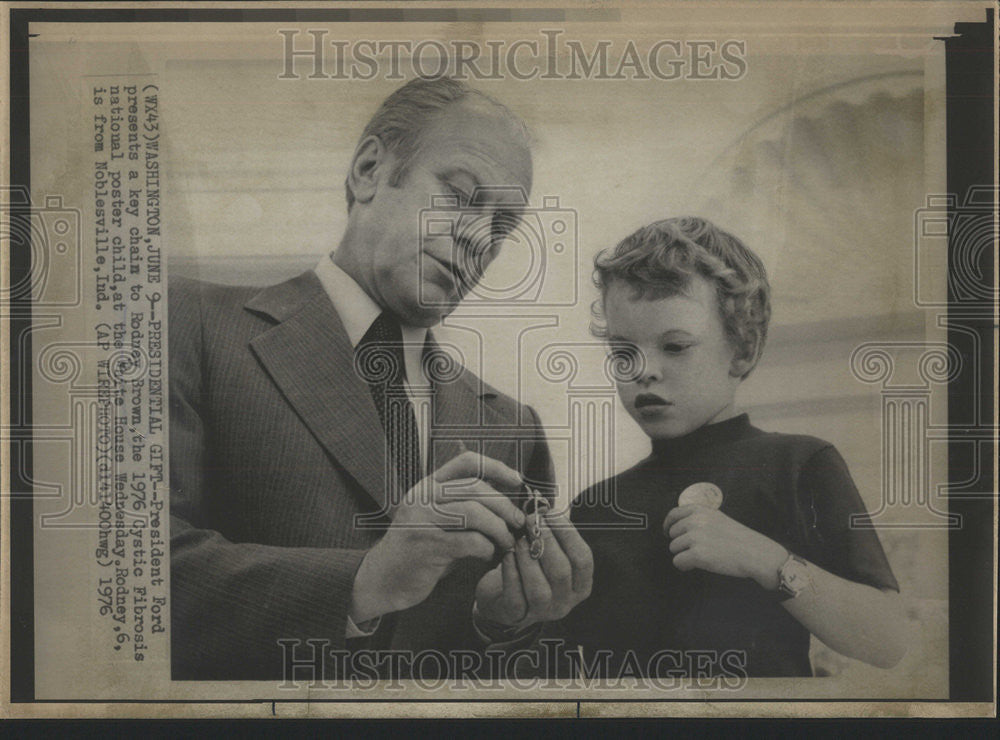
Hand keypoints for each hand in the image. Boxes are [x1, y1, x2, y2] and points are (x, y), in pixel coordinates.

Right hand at [350, 451, 526, 622]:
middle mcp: (423, 497)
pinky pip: (469, 542)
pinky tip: (488, 556)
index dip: (496, 467)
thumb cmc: (419, 549)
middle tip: (518, 522)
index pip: (466, 462)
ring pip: (474, 513)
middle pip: (475, 488)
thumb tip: (506, 498)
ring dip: (499, 529)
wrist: (382, 578)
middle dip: (505, 505)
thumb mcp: (437, 519)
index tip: (517, 480)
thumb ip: (464, 505)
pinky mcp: (427, 546)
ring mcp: (422, 520)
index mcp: (428, 486)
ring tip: (506, 542)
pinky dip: (487, 549)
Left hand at [474, 509, 592, 627]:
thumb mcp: (546, 553)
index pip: (583, 559)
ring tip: (519, 540)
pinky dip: (511, 574)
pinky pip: (515, 597)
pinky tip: (507, 556)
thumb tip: (544, 508)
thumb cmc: (529, 568)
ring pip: (539, 588)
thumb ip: (551, 534)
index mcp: (579, 585)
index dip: (568, 534)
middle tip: (532, 521)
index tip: (551, 513)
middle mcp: (564, 602)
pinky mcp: (517, 615)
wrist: (502, 596)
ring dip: (528, 559)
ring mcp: (541, 612)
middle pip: (561, 572)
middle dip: (547, 542)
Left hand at [662, 505, 786, 588]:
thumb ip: (699, 519)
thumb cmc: (740, 539)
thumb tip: (678, 526)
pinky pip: (678, 562)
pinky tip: (696, 565)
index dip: (668, 525)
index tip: (667, 533)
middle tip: (698, 549)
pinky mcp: (697, 554)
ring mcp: (695, 537)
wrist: (756, 553)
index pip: (673, 514)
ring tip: (702, 557)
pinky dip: (685, 566)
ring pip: (674, 549)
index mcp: (700, 510)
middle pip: (672, 534)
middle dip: (681, 543)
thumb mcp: (718, 518)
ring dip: (684, 555)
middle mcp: (695, 521)